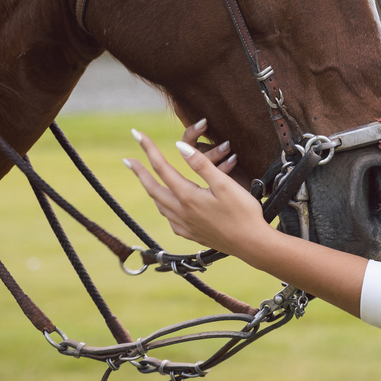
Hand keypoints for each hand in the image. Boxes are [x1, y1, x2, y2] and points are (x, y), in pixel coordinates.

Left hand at [124, 124, 269, 257]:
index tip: (137, 134)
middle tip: (128, 160)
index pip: (162, 168)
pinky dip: (163, 207)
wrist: (252, 245)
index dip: (148, 150)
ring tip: (146, 179)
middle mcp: (181, 212)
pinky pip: (169, 218)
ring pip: (159, 204)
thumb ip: (201, 164)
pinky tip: (168, 206)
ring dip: (151, 189)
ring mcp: (184, 225)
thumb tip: (179, 146)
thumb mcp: (224, 184)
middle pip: (153, 188)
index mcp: (188, 196)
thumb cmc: (243, 212)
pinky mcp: (191, 234)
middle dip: (139, 172)